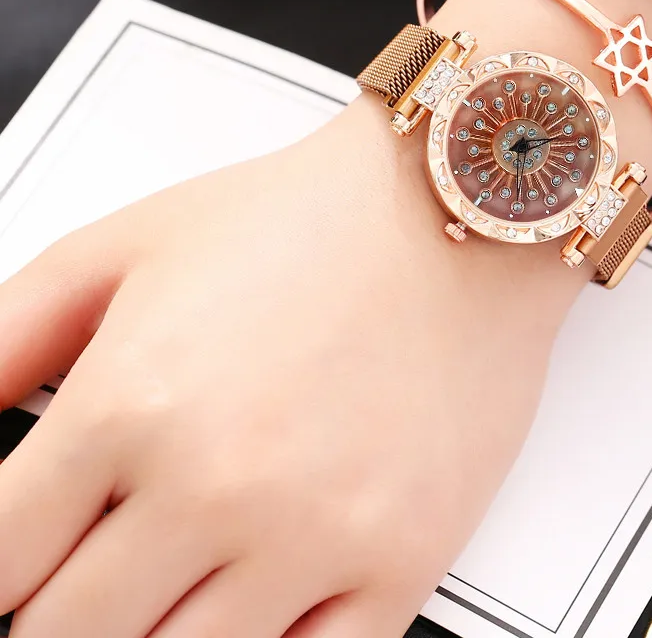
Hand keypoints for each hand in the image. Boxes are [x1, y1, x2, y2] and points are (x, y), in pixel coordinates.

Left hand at [0, 0, 651, 637]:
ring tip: (175, 567)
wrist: (455, 209)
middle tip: (93, 566)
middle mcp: (218, 487)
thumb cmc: (307, 219)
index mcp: (131, 405)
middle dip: (60, 608)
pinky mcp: (401, 560)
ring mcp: (316, 536)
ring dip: (154, 628)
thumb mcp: (125, 246)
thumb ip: (4, 339)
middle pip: (66, 637)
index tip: (22, 554)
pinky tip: (253, 601)